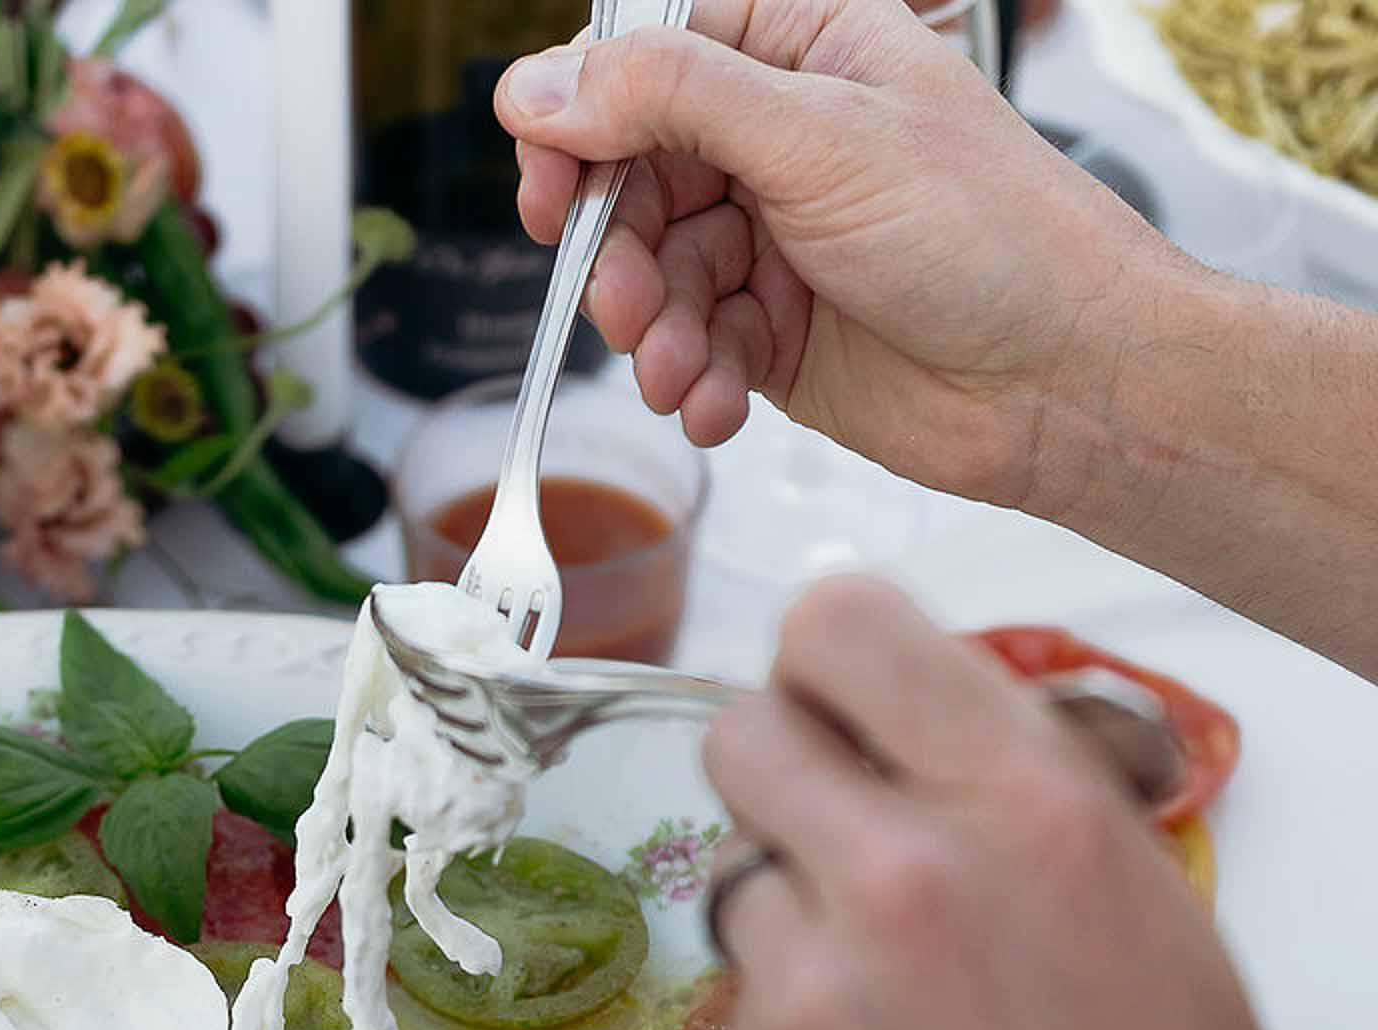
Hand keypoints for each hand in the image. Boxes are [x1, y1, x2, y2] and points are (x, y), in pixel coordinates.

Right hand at [495, 0, 1178, 507]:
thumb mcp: (820, 138)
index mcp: (800, 53)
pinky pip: (693, 351)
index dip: (583, 120)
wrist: (1064, 380)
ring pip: (655, 277)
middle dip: (621, 254)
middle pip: (633, 181)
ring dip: (657, 334)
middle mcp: (778, 143)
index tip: (551, 188)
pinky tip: (721, 404)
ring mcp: (773, 242)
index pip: (647, 60)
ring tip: (684, 372)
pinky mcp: (774, 334)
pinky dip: (695, 383)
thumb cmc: (990, 237)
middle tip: (629, 306)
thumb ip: (672, 101)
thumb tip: (537, 85)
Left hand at [699, 580, 1367, 1029]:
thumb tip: (930, 757)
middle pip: (745, 730)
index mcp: (1040, 812)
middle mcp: (906, 876)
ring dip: (789, 913)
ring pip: (735, 875)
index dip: (832, 655)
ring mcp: (807, 992)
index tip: (847, 699)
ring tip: (889, 1015)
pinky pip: (740, 1002)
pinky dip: (786, 1029)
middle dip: (788, 774)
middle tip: (849, 846)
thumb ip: (1027, 826)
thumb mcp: (1160, 946)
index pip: (845, 620)